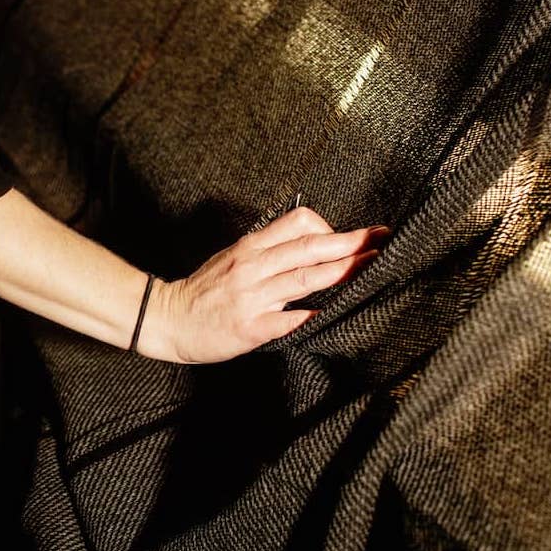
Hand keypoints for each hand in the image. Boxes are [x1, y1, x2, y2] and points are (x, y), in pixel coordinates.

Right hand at [140, 207, 388, 363]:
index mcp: (251, 247)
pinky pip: (285, 319)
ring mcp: (252, 297)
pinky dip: (310, 315)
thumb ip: (268, 249)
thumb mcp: (234, 257)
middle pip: (310, 247)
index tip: (354, 236)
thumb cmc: (205, 289)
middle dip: (351, 243)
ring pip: (303, 278)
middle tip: (383, 239)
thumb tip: (310, 242)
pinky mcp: (249, 327)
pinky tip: (333, 314)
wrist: (167, 318)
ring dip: (342, 272)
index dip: (331, 227)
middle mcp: (254, 267)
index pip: (298, 223)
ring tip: (372, 267)